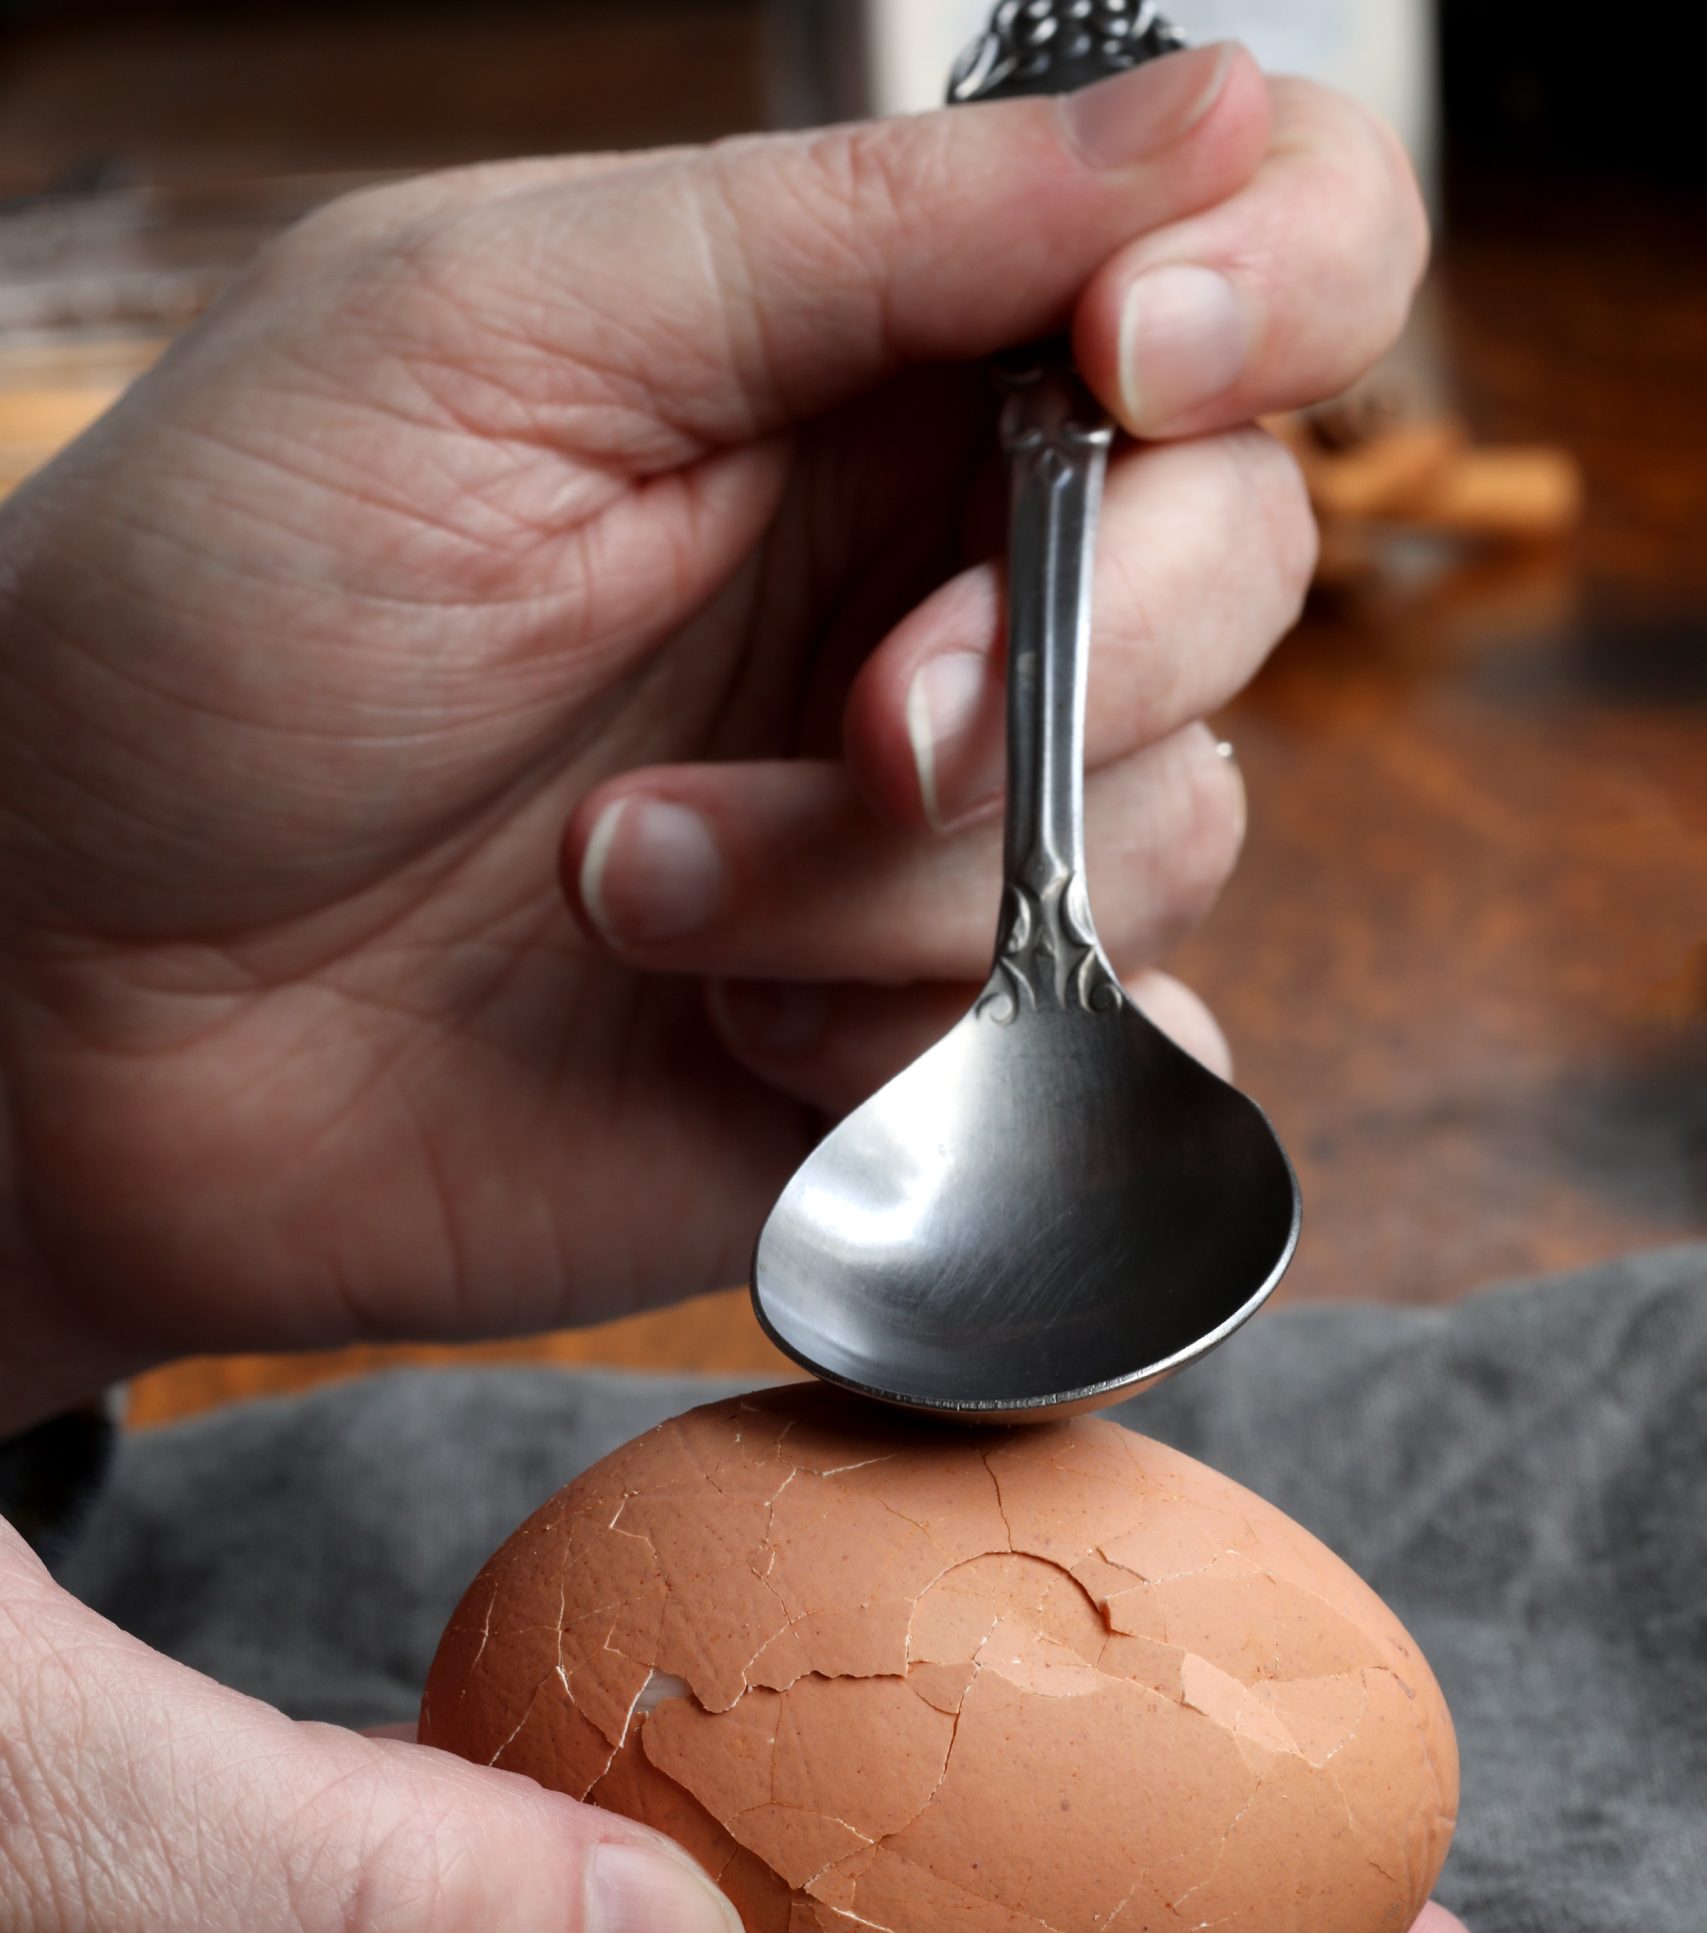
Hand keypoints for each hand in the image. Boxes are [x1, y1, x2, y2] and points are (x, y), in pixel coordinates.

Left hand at [0, 46, 1425, 1426]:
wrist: (70, 1010)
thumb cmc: (211, 636)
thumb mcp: (482, 342)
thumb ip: (848, 240)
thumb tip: (1198, 120)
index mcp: (851, 360)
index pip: (1232, 253)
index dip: (1275, 285)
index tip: (1138, 364)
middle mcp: (929, 581)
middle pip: (1244, 561)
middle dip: (1068, 657)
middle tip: (854, 726)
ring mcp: (931, 833)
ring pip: (1170, 833)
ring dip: (900, 891)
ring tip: (632, 895)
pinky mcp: (907, 1050)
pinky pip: (1110, 1057)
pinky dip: (953, 1061)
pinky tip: (741, 1047)